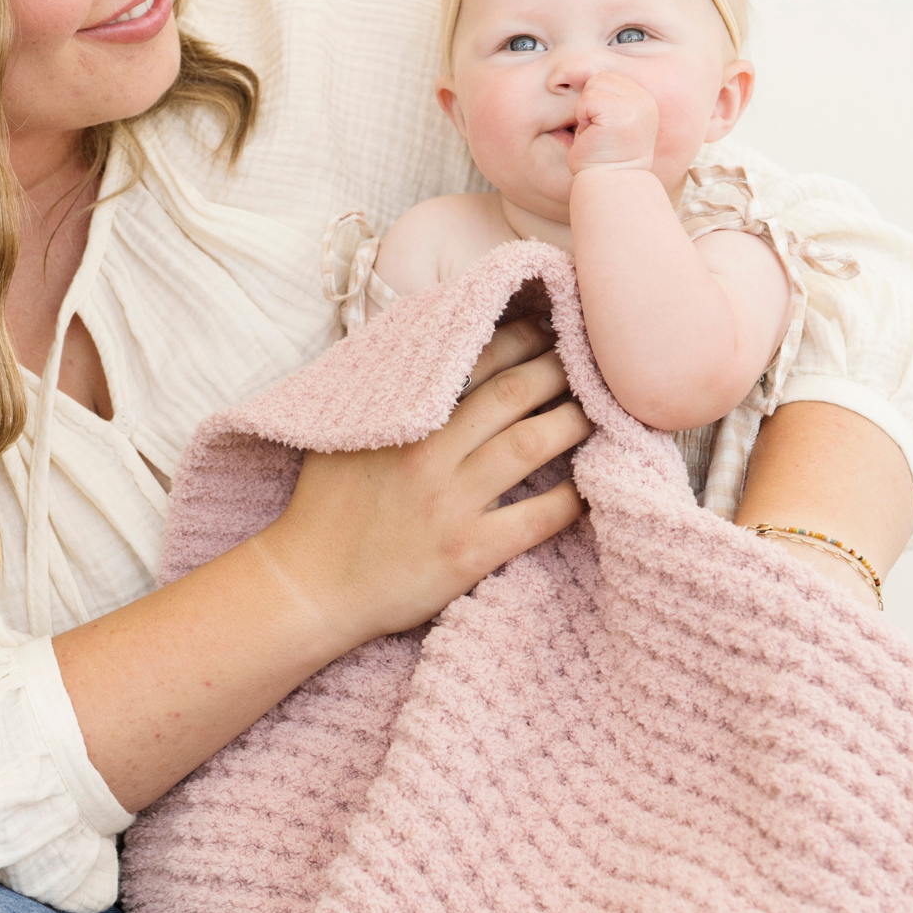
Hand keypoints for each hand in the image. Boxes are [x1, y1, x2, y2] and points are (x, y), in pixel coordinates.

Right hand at [258, 319, 589, 645]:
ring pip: (531, 444)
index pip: (473, 360)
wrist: (311, 586)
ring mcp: (450, 502)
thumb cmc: (325, 507)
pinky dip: (573, 499)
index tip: (548, 326)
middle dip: (558, 369)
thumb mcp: (343, 432)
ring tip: (602, 410)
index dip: (519, 337)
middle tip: (589, 360)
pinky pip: (537, 518)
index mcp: (401, 418)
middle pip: (512, 393)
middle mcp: (429, 453)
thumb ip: (383, 391)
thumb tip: (423, 347)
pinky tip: (594, 485)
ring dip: (573, 421)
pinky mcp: (468, 552)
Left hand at [569, 70, 658, 172]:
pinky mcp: (619, 111)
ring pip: (592, 86)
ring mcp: (634, 103)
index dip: (595, 103)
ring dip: (585, 112)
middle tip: (599, 133)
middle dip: (590, 105)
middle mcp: (644, 99)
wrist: (611, 183)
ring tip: (597, 134)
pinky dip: (582, 118)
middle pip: (600, 78)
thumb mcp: (606, 121)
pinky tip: (594, 136)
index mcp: (643, 100)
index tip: (604, 129)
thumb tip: (573, 71)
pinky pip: (587, 100)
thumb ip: (602, 96)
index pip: (608, 79)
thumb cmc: (603, 158)